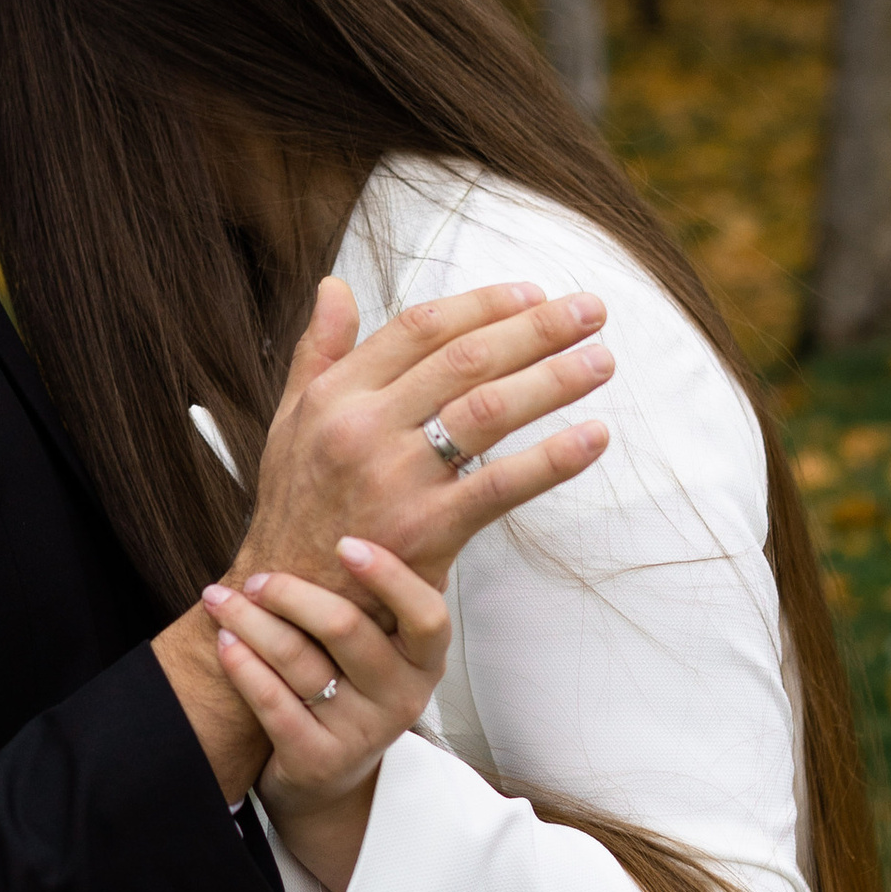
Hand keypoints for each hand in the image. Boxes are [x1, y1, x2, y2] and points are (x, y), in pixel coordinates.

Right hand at [153, 279, 610, 801]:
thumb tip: (335, 286)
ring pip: (487, 410)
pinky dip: (554, 458)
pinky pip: (501, 486)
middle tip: (591, 310)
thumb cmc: (297, 508)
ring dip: (554, 380)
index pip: (420, 328)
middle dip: (536, 329)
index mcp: (334, 394)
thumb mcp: (288, 421)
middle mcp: (362, 427)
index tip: (533, 292)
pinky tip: (595, 437)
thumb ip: (316, 351)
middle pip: (464, 359)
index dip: (483, 305)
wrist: (290, 605)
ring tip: (602, 361)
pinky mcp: (425, 531)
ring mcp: (394, 479)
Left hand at [203, 547, 444, 891]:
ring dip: (250, 622)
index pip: (426, 615)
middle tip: (256, 576)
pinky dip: (243, 666)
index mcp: (424, 659)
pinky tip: (223, 642)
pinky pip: (272, 703)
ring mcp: (362, 732)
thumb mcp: (382, 643)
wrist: (330, 774)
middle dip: (290, 593)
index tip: (344, 543)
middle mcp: (402, 697)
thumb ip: (377, 589)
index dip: (389, 577)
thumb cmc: (351, 685)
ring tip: (220, 599)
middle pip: (346, 629)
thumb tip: (368, 504)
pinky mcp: (319, 760)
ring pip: (298, 661)